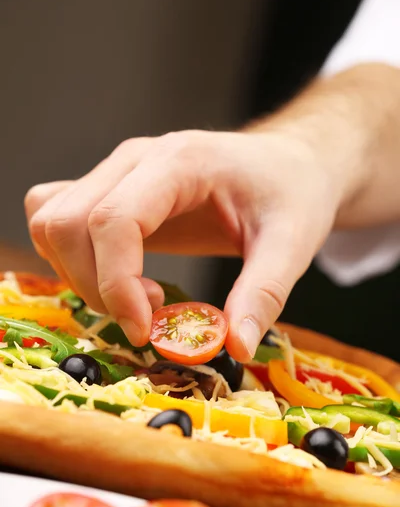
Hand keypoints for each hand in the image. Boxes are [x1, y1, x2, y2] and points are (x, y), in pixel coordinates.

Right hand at [25, 129, 339, 361]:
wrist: (287, 163)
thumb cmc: (292, 191)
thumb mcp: (292, 241)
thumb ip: (264, 293)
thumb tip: (234, 347)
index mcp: (179, 162)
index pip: (114, 220)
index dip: (116, 284)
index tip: (145, 330)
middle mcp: (135, 159)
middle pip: (69, 223)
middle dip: (96, 286)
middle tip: (150, 316)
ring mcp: (118, 171)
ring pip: (52, 221)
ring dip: (79, 274)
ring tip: (140, 295)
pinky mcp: (113, 189)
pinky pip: (58, 216)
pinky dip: (71, 257)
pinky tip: (119, 275)